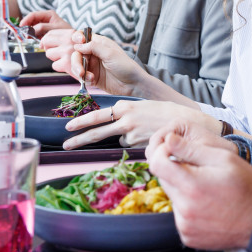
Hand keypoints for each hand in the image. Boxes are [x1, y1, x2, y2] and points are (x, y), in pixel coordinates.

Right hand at [21, 9, 71, 37]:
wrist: (73, 39)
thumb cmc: (67, 32)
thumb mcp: (55, 28)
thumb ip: (43, 28)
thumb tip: (32, 30)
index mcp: (48, 14)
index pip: (33, 15)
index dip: (26, 20)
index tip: (21, 26)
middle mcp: (45, 19)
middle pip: (31, 21)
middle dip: (26, 27)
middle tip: (21, 34)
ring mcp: (44, 26)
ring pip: (32, 27)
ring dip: (28, 32)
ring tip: (25, 37)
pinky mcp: (43, 32)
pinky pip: (35, 33)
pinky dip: (32, 36)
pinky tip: (31, 39)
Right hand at [48, 31, 143, 94]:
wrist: (133, 85)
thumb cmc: (126, 66)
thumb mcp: (110, 54)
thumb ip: (93, 47)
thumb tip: (78, 45)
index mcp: (100, 44)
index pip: (83, 37)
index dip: (77, 39)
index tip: (77, 44)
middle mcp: (94, 54)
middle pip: (77, 54)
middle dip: (76, 62)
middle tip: (81, 71)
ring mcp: (93, 66)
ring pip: (77, 66)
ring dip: (79, 72)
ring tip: (88, 77)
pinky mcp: (92, 77)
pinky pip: (82, 76)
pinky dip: (84, 79)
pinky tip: (92, 81)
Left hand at [61, 99, 219, 149]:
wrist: (186, 121)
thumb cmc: (167, 112)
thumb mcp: (144, 106)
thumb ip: (129, 113)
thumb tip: (117, 125)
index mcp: (125, 106)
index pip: (97, 114)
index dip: (82, 121)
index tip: (69, 126)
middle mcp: (126, 118)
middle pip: (97, 130)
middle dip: (79, 137)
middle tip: (65, 143)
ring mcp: (132, 133)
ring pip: (117, 140)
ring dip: (119, 139)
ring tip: (111, 138)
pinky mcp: (139, 144)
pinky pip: (130, 146)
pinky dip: (135, 144)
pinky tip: (147, 138)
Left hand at [147, 122, 251, 249]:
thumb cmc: (247, 186)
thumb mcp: (223, 158)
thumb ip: (192, 149)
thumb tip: (168, 140)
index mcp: (191, 186)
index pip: (156, 164)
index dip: (162, 152)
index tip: (174, 150)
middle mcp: (184, 209)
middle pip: (164, 181)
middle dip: (176, 171)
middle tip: (200, 171)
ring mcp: (185, 226)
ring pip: (173, 198)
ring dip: (183, 190)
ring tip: (208, 190)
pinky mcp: (188, 237)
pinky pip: (180, 216)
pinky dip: (189, 208)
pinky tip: (208, 206)